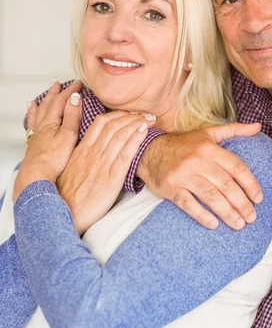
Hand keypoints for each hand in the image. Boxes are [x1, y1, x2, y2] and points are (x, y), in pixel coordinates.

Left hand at [13, 80, 82, 200]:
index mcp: (51, 122)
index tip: (79, 83)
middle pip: (48, 105)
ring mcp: (37, 136)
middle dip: (54, 93)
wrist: (36, 176)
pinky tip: (31, 121)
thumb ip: (71, 116)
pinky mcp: (34, 146)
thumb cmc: (53, 159)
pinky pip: (31, 127)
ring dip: (40, 104)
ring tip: (37, 98)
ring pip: (37, 114)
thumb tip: (75, 98)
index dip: (70, 91)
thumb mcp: (68, 135)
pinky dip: (31, 120)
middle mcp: (42, 126)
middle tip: (57, 83)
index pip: (61, 101)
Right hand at [57, 111, 155, 235]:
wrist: (65, 214)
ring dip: (137, 123)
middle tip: (145, 114)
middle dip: (131, 115)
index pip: (101, 123)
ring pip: (120, 135)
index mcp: (82, 149)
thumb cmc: (68, 196)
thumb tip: (96, 149)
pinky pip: (125, 153)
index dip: (117, 114)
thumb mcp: (73, 170)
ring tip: (150, 119)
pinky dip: (136, 139)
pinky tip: (144, 131)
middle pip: (113, 125)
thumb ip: (84, 157)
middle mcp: (92, 153)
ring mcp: (102, 164)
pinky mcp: (111, 178)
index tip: (129, 113)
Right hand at [138, 122, 262, 229]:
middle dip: (242, 204)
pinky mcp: (171, 188)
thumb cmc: (183, 145)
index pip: (237, 168)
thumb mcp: (208, 133)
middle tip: (252, 217)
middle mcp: (198, 161)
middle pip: (226, 185)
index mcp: (210, 148)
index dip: (251, 184)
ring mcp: (184, 175)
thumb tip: (258, 126)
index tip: (259, 199)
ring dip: (227, 213)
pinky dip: (202, 215)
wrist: (149, 151)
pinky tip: (214, 225)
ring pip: (211, 197)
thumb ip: (234, 130)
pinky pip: (189, 204)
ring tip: (239, 224)